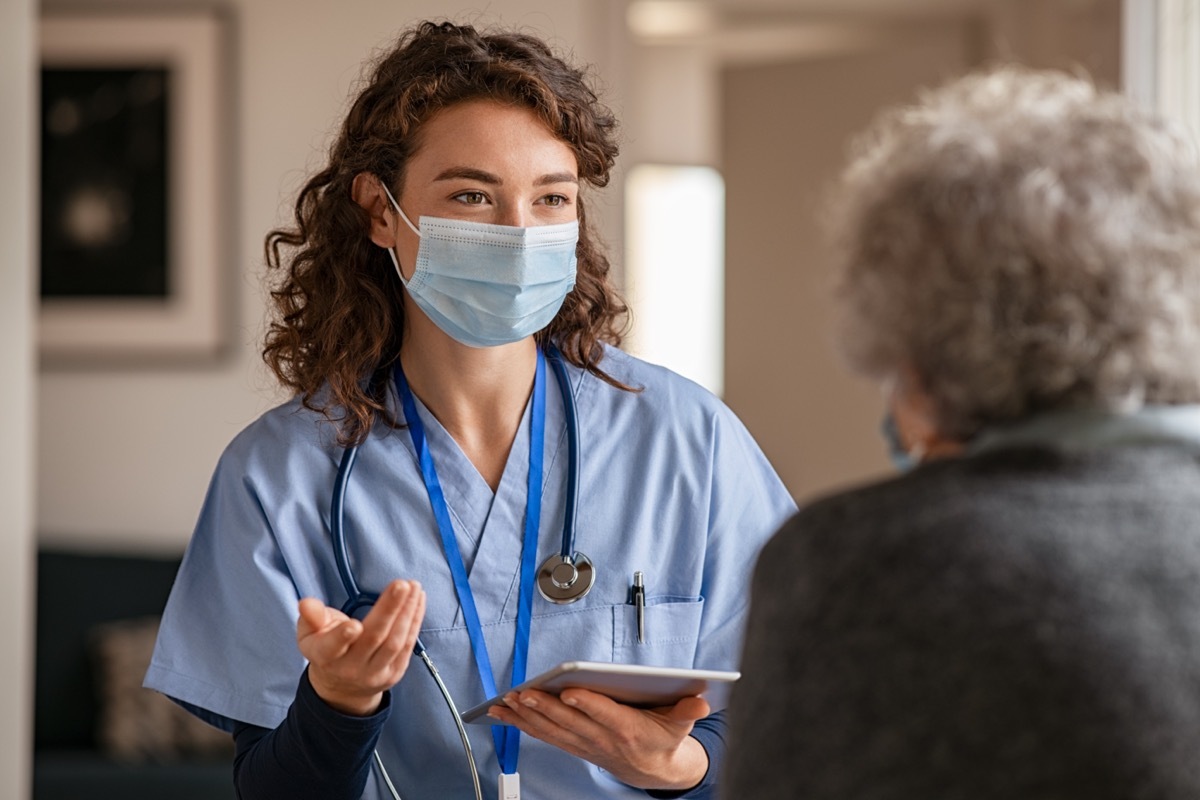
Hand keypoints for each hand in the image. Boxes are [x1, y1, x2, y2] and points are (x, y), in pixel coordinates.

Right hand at [296, 579, 425, 715]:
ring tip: (413, 587)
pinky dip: (414, 620)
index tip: (354, 624)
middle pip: (374, 637)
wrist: (343, 686)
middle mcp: (351, 668)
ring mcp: (375, 673)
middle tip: (401, 585)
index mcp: (325, 656)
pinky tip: (417, 601)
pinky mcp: (394, 672)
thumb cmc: (326, 648)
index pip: (333, 647)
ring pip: (395, 642)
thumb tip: (306, 603)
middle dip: (389, 609)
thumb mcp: (310, 633)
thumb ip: (311, 617)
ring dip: (407, 612)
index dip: (342, 637)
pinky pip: (408, 645)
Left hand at [487, 688, 710, 790]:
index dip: (587, 703)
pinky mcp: (574, 745)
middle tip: (524, 693)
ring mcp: (585, 744)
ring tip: (506, 702)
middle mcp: (602, 738)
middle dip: (544, 707)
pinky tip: (506, 713)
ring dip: (527, 716)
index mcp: (628, 729)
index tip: (569, 691)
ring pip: (552, 729)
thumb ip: (688, 710)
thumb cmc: (663, 738)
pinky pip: (545, 735)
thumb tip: (701, 701)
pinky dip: (524, 724)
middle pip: (570, 721)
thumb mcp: (681, 724)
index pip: (604, 714)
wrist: (654, 769)